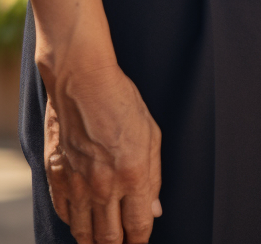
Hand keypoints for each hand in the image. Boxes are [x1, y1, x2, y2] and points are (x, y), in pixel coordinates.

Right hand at [43, 60, 160, 243]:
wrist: (82, 81)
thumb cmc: (120, 101)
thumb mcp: (151, 134)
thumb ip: (154, 176)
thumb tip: (155, 209)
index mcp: (133, 176)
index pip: (138, 226)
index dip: (140, 239)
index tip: (140, 240)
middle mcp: (104, 186)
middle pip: (110, 238)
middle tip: (123, 243)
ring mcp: (78, 184)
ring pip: (84, 233)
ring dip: (94, 242)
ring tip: (101, 241)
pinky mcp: (57, 177)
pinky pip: (64, 214)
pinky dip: (74, 222)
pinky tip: (82, 220)